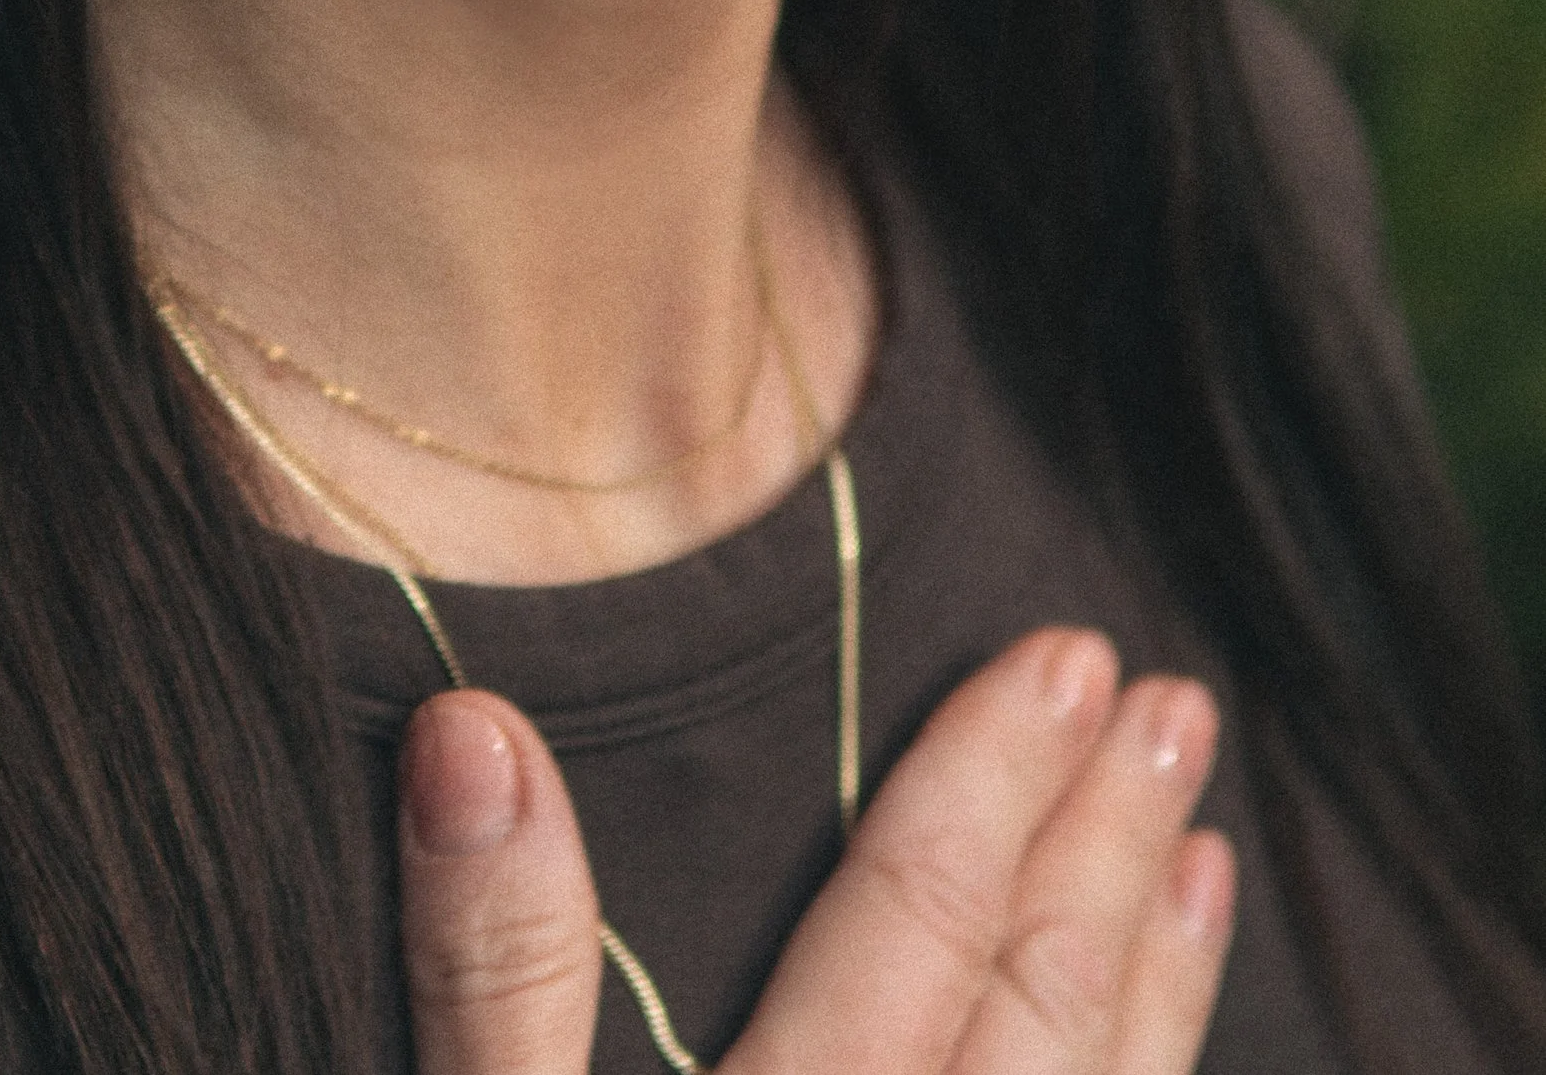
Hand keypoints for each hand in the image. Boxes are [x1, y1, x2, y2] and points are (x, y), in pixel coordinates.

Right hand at [398, 626, 1233, 1074]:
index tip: (1068, 651)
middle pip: (1034, 1006)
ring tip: (1207, 855)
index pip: (913, 922)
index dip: (990, 780)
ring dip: (1159, 978)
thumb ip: (490, 966)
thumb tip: (478, 723)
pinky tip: (1158, 1057)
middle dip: (1103, 844)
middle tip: (1173, 702)